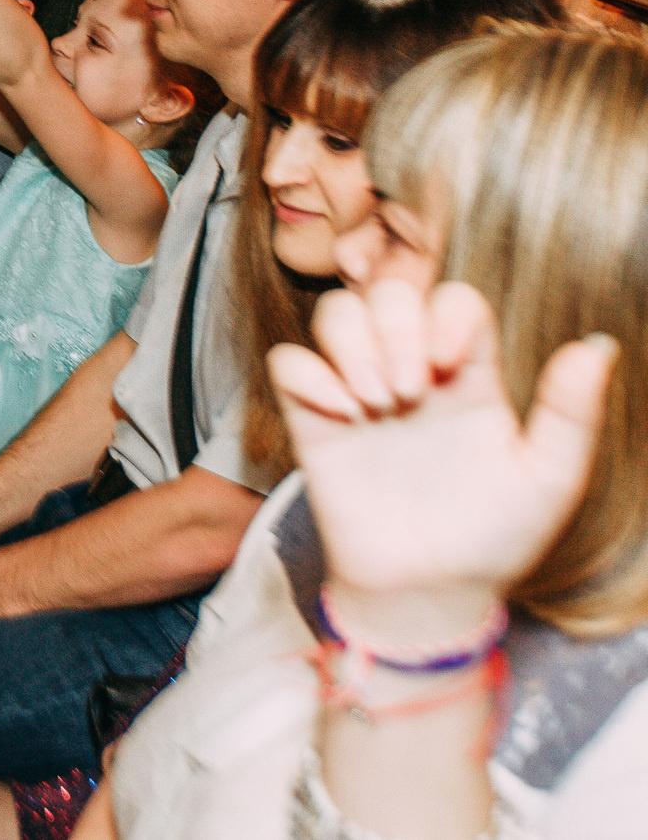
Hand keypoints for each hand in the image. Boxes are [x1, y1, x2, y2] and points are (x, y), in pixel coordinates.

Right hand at [270, 280, 615, 642]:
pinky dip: (309, 374)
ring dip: (352, 344)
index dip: (445, 314)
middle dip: (393, 328)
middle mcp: (412, 373)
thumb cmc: (493, 539)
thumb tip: (598, 346)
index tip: (447, 364)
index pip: (454, 301)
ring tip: (374, 402)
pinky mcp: (314, 420)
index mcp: (471, 378)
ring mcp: (360, 393)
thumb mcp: (548, 479)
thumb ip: (571, 414)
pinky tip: (341, 412)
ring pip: (336, 314)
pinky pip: (288, 362)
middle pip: (389, 294)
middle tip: (406, 391)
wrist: (428, 591)